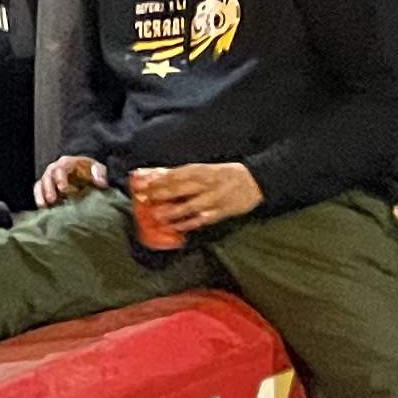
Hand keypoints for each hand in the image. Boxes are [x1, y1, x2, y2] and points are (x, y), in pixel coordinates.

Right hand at [37, 153, 109, 205]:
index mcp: (67, 162)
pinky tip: (43, 209)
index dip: (60, 179)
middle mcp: (55, 168)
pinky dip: (39, 199)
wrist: (85, 174)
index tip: (64, 190)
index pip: (60, 169)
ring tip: (44, 206)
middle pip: (48, 176)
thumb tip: (100, 183)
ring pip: (40, 184)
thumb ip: (99, 172)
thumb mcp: (97, 168)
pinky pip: (38, 191)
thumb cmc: (91, 170)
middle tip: (52, 200)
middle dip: (49, 189)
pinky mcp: (46, 187)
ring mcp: (49, 178)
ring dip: (41, 195)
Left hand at [134, 160, 265, 235]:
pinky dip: (189, 223)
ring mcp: (214, 198)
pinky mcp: (221, 212)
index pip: (175, 175)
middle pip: (179, 188)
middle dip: (160, 194)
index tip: (142, 184)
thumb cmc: (225, 174)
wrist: (255, 181)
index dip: (157, 180)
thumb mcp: (205, 169)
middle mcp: (207, 184)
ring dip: (172, 211)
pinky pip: (203, 219)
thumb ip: (182, 174)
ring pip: (190, 205)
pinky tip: (177, 228)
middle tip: (143, 199)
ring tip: (157, 215)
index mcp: (201, 171)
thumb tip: (157, 175)